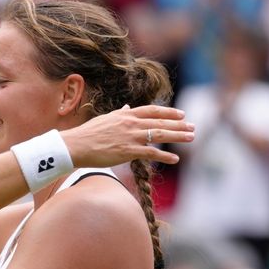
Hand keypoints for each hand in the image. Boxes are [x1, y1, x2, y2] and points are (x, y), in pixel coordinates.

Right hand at [61, 105, 193, 166]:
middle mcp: (131, 123)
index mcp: (125, 115)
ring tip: (191, 138)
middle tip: (193, 127)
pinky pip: (152, 153)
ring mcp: (131, 137)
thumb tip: (126, 108)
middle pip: (161, 122)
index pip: (152, 110)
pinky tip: (175, 159)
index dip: (168, 112)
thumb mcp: (105, 119)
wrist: (75, 145)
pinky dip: (165, 156)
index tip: (181, 114)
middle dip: (179, 124)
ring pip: (160, 135)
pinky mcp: (129, 151)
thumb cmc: (86, 134)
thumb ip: (119, 114)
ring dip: (178, 136)